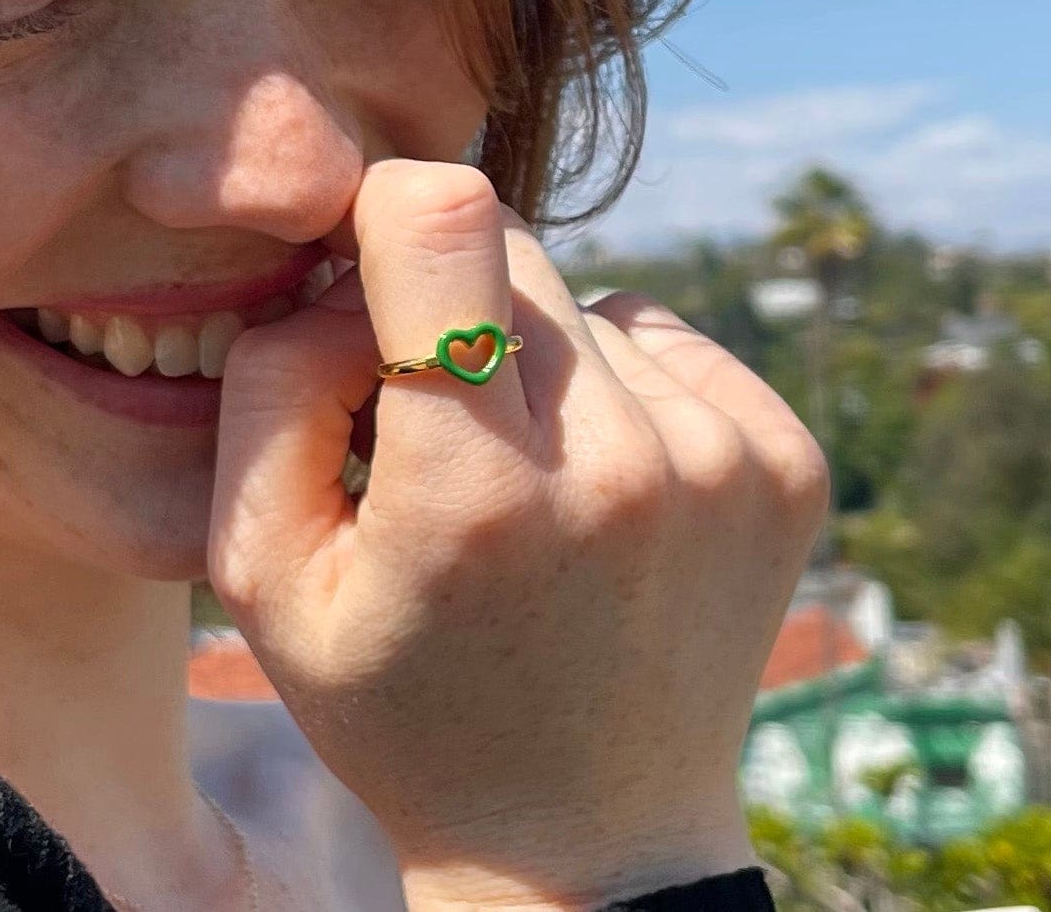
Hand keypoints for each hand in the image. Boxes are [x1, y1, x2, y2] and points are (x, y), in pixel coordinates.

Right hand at [209, 160, 827, 911]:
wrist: (583, 841)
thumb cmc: (402, 703)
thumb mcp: (264, 571)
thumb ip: (273, 383)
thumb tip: (349, 268)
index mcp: (476, 494)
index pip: (443, 217)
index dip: (383, 210)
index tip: (362, 268)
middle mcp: (622, 462)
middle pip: (512, 245)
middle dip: (448, 300)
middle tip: (433, 420)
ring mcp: (724, 458)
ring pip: (585, 298)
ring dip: (536, 358)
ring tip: (524, 481)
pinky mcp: (786, 460)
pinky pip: (663, 336)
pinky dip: (616, 384)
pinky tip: (598, 487)